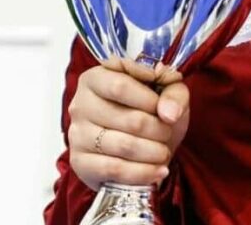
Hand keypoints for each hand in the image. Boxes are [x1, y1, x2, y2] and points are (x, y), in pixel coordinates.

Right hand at [67, 57, 189, 190]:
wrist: (139, 143)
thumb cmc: (150, 110)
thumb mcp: (168, 91)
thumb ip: (173, 92)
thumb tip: (169, 112)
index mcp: (96, 77)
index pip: (120, 86)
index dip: (148, 99)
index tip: (164, 108)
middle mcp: (81, 104)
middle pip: (127, 118)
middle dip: (157, 128)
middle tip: (168, 131)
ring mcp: (77, 135)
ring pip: (123, 145)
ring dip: (153, 151)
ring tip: (164, 151)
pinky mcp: (80, 163)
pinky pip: (114, 169)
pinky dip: (143, 172)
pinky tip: (159, 170)